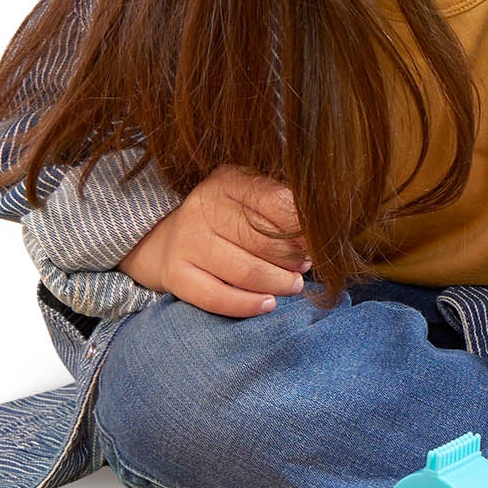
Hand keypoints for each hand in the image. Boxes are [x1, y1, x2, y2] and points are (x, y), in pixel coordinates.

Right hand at [119, 165, 311, 317]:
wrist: (167, 236)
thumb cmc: (226, 218)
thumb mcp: (252, 199)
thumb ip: (283, 210)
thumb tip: (319, 235)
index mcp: (227, 181)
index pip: (276, 203)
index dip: (304, 228)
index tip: (317, 242)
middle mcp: (202, 207)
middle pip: (263, 240)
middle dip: (294, 258)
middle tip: (306, 266)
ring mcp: (187, 242)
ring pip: (245, 272)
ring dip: (279, 283)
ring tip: (294, 284)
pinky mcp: (176, 274)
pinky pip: (217, 298)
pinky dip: (248, 305)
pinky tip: (268, 304)